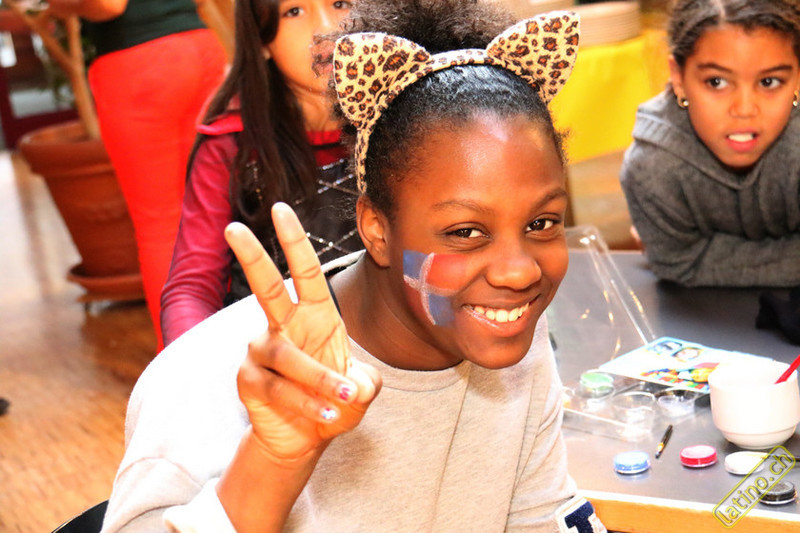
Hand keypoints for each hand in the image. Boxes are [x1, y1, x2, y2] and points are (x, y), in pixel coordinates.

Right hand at [224, 203, 379, 461]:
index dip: (295, 242)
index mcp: (314, 315)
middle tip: (233, 228)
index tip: (281, 209)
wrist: (307, 437)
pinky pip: (277, 388)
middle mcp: (283, 326)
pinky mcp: (248, 379)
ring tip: (345, 401)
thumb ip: (367, 382)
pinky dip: (306, 404)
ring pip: (286, 356)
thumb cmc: (335, 401)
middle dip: (251, 256)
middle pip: (266, 287)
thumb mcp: (361, 388)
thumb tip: (356, 385)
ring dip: (318, 379)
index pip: (305, 272)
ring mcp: (261, 351)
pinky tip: (326, 418)